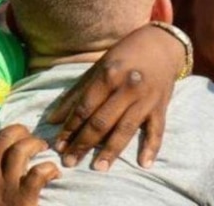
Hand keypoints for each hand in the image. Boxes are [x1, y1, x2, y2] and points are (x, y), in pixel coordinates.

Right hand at [0, 124, 59, 205]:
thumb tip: (0, 161)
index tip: (10, 142)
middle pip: (2, 138)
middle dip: (20, 130)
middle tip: (32, 138)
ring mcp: (5, 188)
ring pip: (19, 150)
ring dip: (35, 144)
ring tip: (45, 148)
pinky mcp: (23, 200)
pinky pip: (37, 174)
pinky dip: (48, 168)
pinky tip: (55, 173)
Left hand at [45, 24, 181, 170]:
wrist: (161, 45)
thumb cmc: (124, 56)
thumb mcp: (97, 68)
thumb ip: (75, 94)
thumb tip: (52, 119)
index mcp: (108, 75)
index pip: (85, 108)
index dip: (70, 128)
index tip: (59, 146)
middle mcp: (127, 87)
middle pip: (102, 121)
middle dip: (84, 143)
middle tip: (69, 162)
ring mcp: (146, 98)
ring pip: (126, 129)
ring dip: (111, 151)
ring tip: (98, 168)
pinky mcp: (161, 107)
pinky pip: (157, 130)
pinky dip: (151, 147)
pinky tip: (143, 164)